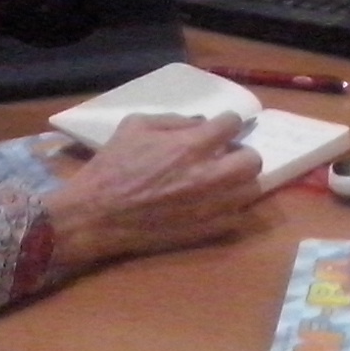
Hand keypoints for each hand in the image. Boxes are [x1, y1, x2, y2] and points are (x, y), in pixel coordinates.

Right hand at [39, 114, 263, 279]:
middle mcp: (208, 175)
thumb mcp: (135, 126)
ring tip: (223, 179)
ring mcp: (211, 206)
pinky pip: (238, 217)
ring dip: (240, 180)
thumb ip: (173, 120)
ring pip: (251, 189)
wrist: (97, 215)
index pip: (232, 124)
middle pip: (253, 159)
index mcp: (190, 146)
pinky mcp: (206, 230)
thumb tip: (201, 122)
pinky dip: (231, 207)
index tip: (221, 127)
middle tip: (225, 155)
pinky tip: (214, 202)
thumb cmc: (112, 166)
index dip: (227, 123)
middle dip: (241, 152)